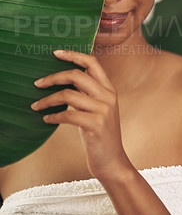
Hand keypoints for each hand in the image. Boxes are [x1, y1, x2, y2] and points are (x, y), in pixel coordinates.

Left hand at [31, 50, 130, 182]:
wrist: (112, 161)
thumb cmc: (100, 135)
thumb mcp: (97, 109)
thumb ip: (87, 94)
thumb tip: (63, 81)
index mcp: (109, 89)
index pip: (93, 63)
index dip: (74, 55)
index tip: (56, 53)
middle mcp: (108, 96)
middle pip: (77, 75)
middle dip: (53, 77)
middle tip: (37, 83)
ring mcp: (103, 110)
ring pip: (69, 95)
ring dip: (48, 100)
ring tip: (36, 106)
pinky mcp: (96, 125)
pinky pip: (68, 115)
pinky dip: (53, 116)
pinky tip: (47, 119)